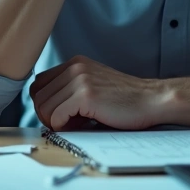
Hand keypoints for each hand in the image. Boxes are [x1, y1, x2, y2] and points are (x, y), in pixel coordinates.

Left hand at [30, 55, 168, 130]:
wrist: (152, 100)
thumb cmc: (125, 100)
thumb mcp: (93, 86)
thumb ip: (70, 90)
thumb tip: (43, 110)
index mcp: (75, 63)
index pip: (39, 84)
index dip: (45, 103)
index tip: (60, 114)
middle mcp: (75, 67)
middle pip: (37, 95)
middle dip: (47, 114)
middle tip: (68, 122)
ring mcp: (80, 79)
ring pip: (44, 107)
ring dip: (55, 121)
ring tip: (77, 123)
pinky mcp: (86, 95)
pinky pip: (56, 116)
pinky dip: (63, 126)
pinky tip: (82, 124)